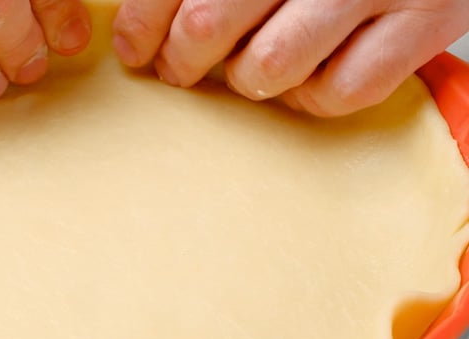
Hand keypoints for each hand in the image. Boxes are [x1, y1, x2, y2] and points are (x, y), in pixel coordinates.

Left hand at [112, 0, 468, 115]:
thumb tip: (139, 27)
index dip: (143, 22)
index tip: (133, 48)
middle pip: (209, 21)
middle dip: (181, 59)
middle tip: (178, 70)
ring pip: (270, 66)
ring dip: (248, 79)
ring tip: (250, 68)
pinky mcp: (424, 27)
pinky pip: (339, 92)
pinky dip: (311, 98)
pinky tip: (306, 78)